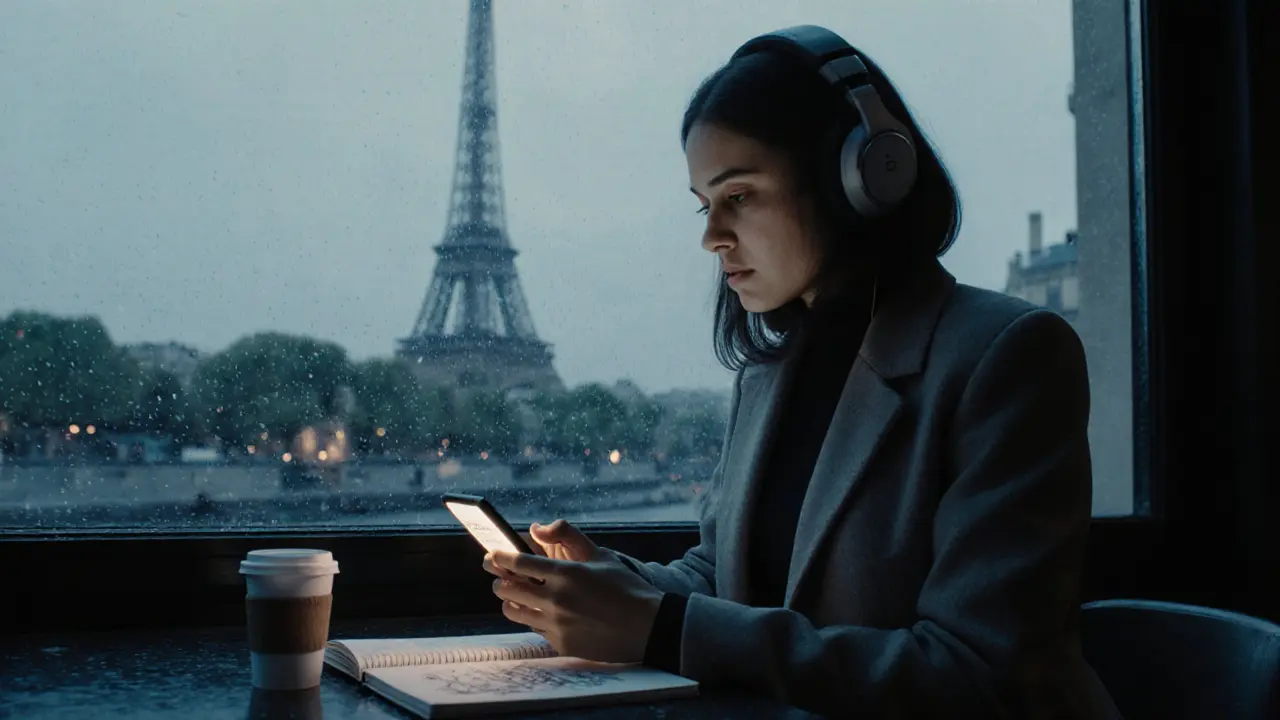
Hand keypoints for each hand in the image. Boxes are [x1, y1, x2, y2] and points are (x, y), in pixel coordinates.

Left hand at [483, 522, 662, 663]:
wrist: (646, 627)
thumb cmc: (624, 587)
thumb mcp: (599, 554)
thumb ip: (567, 535)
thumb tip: (536, 527)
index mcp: (565, 573)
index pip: (517, 563)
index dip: (498, 557)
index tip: (491, 555)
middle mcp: (556, 599)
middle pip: (506, 588)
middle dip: (500, 579)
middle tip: (504, 576)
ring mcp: (556, 624)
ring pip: (513, 611)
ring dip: (510, 601)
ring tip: (519, 596)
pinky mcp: (560, 643)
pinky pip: (532, 629)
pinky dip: (532, 619)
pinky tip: (543, 613)